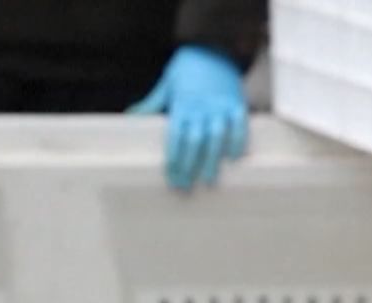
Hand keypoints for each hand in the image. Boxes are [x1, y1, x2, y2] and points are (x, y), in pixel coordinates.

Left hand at [128, 46, 248, 191]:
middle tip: (185, 187)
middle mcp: (201, 107)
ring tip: (209, 181)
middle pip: (195, 142)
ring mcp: (221, 105)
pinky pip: (240, 126)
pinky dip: (238, 142)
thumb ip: (151, 104)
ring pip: (217, 137)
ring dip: (213, 161)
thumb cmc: (187, 67)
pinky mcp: (237, 103)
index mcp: (182, 104)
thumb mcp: (166, 84)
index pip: (175, 137)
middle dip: (190, 167)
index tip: (171, 177)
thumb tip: (130, 117)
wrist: (213, 45)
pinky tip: (234, 158)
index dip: (173, 159)